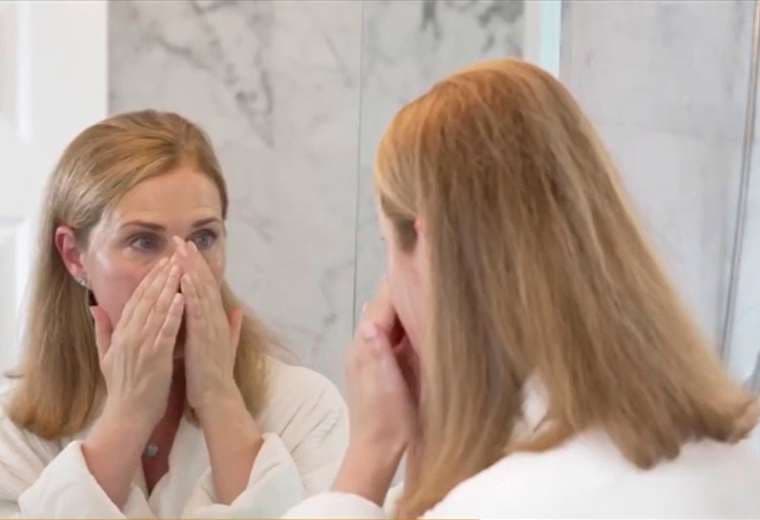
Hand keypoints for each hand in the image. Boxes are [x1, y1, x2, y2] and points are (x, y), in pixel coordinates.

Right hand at [90, 255, 183, 431]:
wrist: (127, 415)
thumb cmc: (123, 387)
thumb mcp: (106, 356)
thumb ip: (102, 330)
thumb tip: (94, 306)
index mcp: (121, 334)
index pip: (136, 300)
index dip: (148, 280)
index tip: (161, 262)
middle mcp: (129, 336)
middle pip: (146, 300)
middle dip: (160, 277)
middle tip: (173, 257)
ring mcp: (141, 346)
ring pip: (156, 311)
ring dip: (169, 288)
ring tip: (180, 269)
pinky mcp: (154, 357)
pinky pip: (165, 331)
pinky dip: (173, 313)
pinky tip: (182, 298)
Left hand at [174, 237, 262, 504]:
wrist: (217, 398)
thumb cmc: (213, 375)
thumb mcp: (222, 347)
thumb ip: (231, 328)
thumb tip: (239, 311)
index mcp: (214, 321)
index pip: (205, 288)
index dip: (196, 267)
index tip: (185, 249)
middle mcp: (214, 320)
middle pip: (203, 283)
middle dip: (191, 260)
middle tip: (180, 239)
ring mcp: (211, 327)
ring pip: (201, 292)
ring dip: (190, 269)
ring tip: (180, 250)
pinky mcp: (204, 337)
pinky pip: (197, 310)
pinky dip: (191, 292)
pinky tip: (183, 278)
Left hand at [348, 280, 417, 451]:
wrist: (377, 449)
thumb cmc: (386, 418)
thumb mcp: (384, 385)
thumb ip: (377, 352)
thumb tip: (369, 319)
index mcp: (365, 346)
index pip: (381, 305)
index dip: (398, 284)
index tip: (416, 263)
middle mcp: (364, 344)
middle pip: (384, 308)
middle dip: (402, 291)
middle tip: (426, 269)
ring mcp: (372, 354)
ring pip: (389, 320)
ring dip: (404, 306)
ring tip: (425, 286)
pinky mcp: (382, 364)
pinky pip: (393, 334)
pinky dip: (405, 323)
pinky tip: (419, 318)